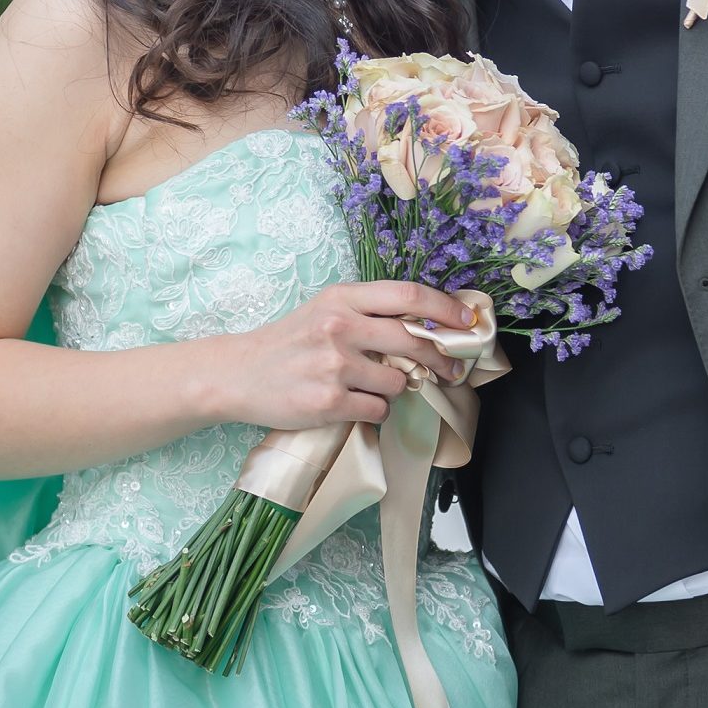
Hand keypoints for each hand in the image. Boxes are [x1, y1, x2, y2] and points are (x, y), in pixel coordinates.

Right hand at [217, 281, 478, 429]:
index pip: (409, 296)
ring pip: (398, 381)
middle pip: (414, 340)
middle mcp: (340, 326)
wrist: (238, 374)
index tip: (468, 322)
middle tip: (450, 369)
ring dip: (395, 389)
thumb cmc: (290, 341)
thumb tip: (428, 326)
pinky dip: (375, 411)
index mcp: (344, 297)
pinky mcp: (328, 402)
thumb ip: (370, 312)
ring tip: (371, 387)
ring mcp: (334, 365)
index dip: (446, 308)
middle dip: (441, 358)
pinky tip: (354, 404)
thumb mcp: (327, 310)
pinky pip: (378, 410)